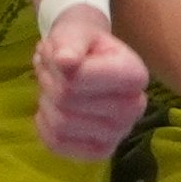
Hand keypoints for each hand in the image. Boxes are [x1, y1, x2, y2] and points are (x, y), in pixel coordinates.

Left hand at [32, 1, 151, 162]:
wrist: (85, 59)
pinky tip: (54, 109)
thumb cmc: (81, 43)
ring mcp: (119, 133)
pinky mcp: (100, 151)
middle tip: (53, 69)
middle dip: (49, 81)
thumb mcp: (74, 31)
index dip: (56, 64)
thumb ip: (70, 42)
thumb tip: (66, 61)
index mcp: (135, 75)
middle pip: (66, 101)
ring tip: (54, 86)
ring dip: (46, 101)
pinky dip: (45, 125)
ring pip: (61, 124)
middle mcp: (135, 108)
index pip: (76, 79)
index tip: (59, 54)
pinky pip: (57, 144)